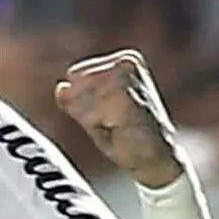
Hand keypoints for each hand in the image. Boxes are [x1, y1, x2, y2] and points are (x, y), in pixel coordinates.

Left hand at [54, 50, 185, 186]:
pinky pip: (89, 112)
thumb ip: (74, 98)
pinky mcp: (127, 97)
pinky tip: (119, 129)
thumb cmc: (126, 136)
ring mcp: (128, 78)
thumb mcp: (93, 112)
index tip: (109, 114)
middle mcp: (127, 61)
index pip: (75, 74)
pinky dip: (97, 126)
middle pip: (76, 85)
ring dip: (92, 119)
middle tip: (113, 123)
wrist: (156, 159)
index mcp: (123, 60)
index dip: (83, 102)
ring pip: (81, 98)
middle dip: (85, 110)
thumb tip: (61, 87)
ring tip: (117, 126)